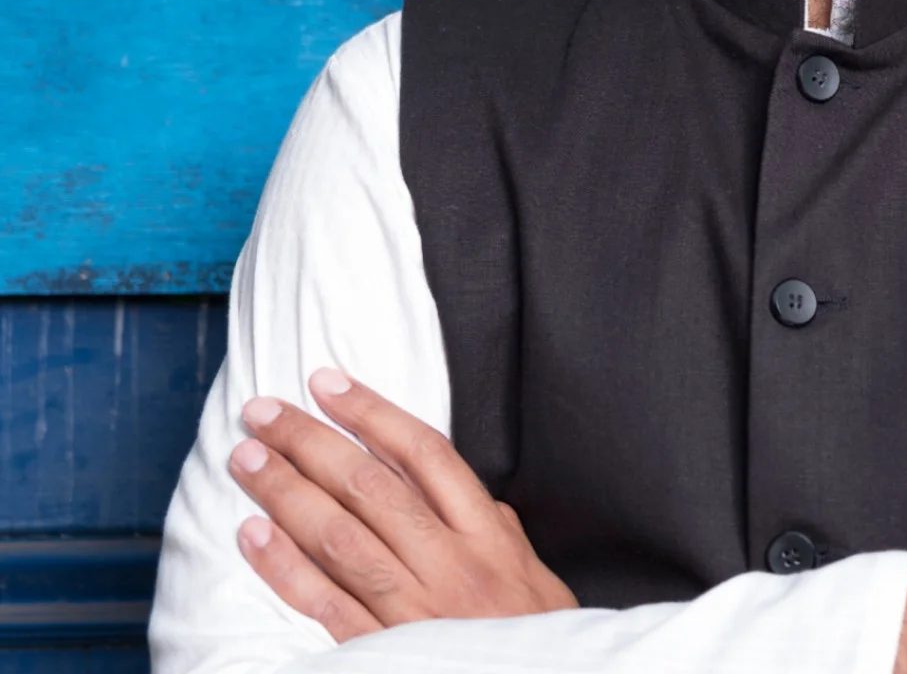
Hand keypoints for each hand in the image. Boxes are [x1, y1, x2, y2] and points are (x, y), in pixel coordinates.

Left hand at [228, 368, 576, 640]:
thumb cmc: (535, 640)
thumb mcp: (536, 578)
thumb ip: (498, 531)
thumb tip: (459, 490)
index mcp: (489, 537)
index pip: (424, 456)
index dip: (372, 413)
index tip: (327, 383)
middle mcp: (451, 565)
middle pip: (370, 487)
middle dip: (309, 442)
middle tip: (263, 412)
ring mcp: (414, 610)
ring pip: (340, 537)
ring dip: (286, 492)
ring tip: (246, 459)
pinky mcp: (382, 652)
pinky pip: (324, 603)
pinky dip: (284, 567)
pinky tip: (253, 534)